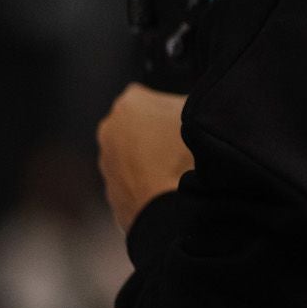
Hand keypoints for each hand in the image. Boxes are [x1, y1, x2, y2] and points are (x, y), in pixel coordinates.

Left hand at [96, 84, 194, 233]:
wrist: (170, 209)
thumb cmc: (186, 156)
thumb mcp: (199, 112)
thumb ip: (189, 102)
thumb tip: (193, 107)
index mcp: (129, 104)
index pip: (150, 97)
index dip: (171, 109)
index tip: (186, 124)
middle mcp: (109, 130)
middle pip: (138, 127)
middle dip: (156, 135)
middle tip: (184, 149)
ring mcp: (107, 165)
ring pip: (134, 157)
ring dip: (152, 163)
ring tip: (178, 174)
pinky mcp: (112, 195)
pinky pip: (134, 185)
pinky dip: (148, 187)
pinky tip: (169, 192)